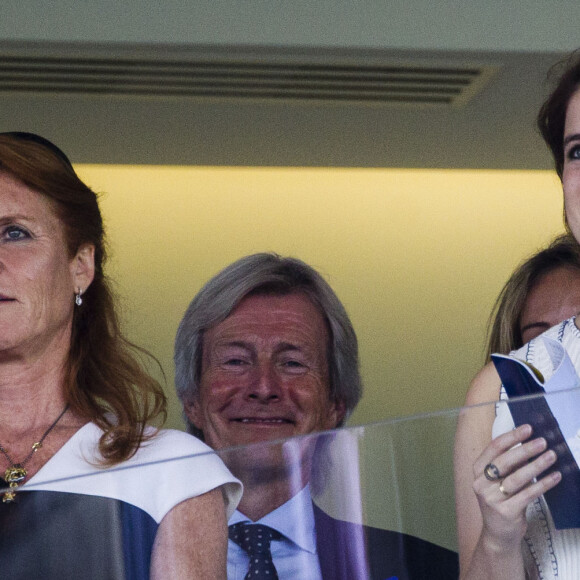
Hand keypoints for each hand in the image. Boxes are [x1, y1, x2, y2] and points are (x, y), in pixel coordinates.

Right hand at [472, 424, 561, 551]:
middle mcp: (481, 483)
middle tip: (543, 441)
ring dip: (536, 465)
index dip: (511, 437)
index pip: (493, 448)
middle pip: (505, 461)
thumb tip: (529, 443)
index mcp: (477, 470)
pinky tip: (555, 477)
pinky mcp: (505, 512)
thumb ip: (509, 464)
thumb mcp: (499, 480)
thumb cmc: (501, 501)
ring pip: (517, 478)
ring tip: (552, 456)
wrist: (498, 534)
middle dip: (525, 449)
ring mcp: (491, 498)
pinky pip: (527, 494)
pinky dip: (543, 484)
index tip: (527, 428)